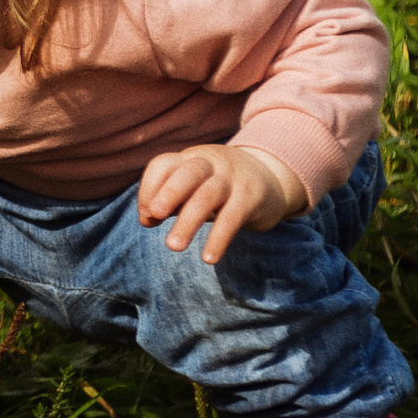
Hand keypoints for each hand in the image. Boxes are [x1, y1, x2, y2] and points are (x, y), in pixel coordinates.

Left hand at [137, 144, 308, 263]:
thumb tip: (146, 219)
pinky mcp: (252, 197)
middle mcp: (211, 164)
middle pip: (189, 172)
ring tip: (173, 246)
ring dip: (188, 221)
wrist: (271, 177)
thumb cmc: (219, 187)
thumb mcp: (193, 188)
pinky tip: (208, 258)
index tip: (147, 215)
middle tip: (155, 215)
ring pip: (209, 195)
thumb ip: (169, 202)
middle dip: (169, 193)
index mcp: (190, 159)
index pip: (164, 165)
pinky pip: (233, 218)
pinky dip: (219, 238)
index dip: (149, 187)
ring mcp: (233, 179)